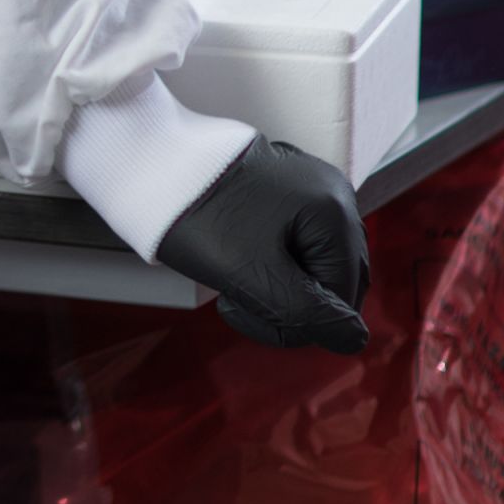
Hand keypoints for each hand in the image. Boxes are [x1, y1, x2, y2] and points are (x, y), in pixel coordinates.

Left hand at [156, 135, 370, 352]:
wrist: (148, 163)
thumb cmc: (198, 218)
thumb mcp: (255, 277)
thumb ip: (309, 313)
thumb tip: (355, 339)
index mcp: (332, 208)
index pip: (342, 298)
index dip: (298, 321)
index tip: (243, 311)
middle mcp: (332, 190)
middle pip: (334, 280)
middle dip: (290, 304)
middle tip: (237, 300)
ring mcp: (309, 185)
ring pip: (315, 264)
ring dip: (280, 286)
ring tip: (234, 279)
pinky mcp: (286, 187)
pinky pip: (298, 241)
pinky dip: (272, 262)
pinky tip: (240, 258)